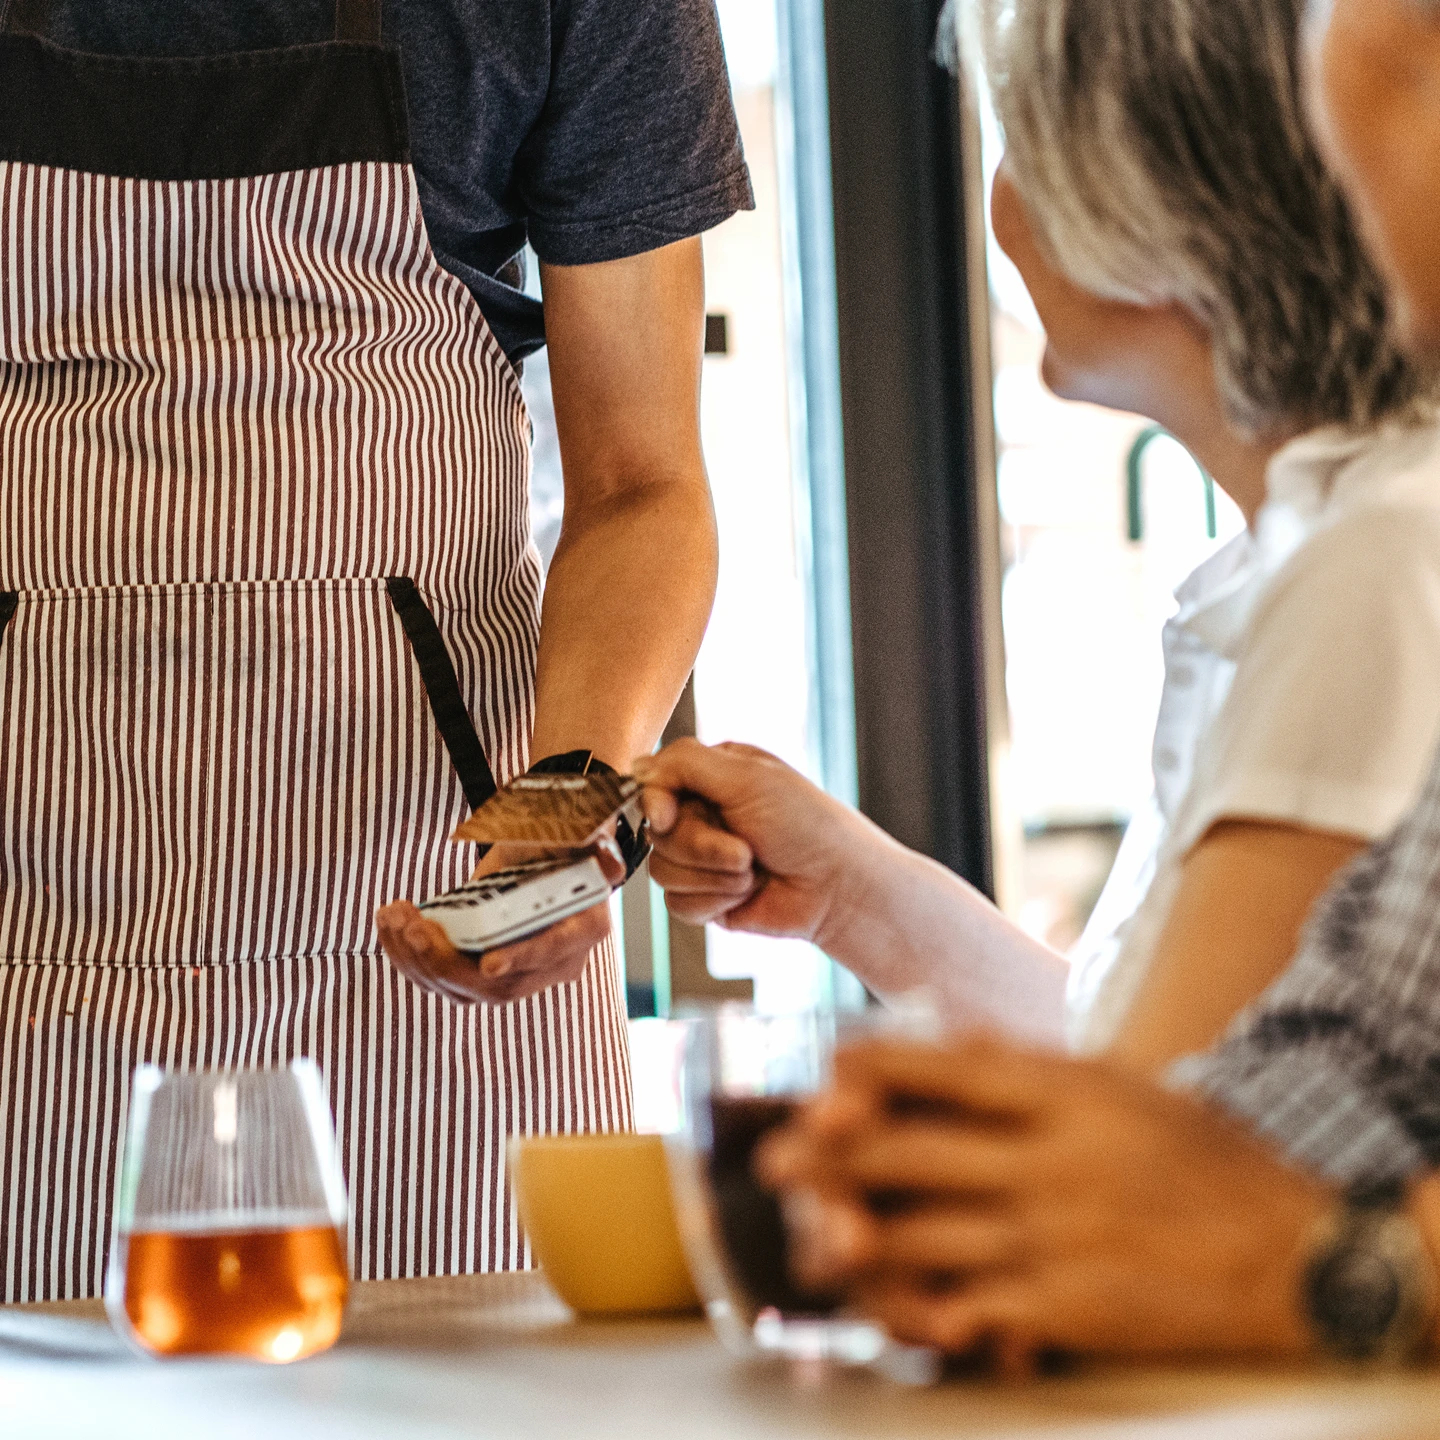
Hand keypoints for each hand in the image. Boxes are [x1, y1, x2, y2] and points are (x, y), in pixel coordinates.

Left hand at [376, 840, 624, 1005]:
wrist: (543, 845)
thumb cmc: (560, 836)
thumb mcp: (575, 829)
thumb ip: (586, 835)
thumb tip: (600, 844)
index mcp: (584, 927)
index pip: (554, 951)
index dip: (522, 958)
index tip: (488, 962)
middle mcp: (552, 962)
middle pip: (500, 985)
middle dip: (449, 961)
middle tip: (413, 927)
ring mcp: (514, 972)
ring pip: (462, 988)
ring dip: (418, 959)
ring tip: (394, 917)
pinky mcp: (479, 970)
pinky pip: (442, 979)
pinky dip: (409, 958)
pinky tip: (391, 925)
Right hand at [631, 739, 881, 946]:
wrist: (838, 890)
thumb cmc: (807, 825)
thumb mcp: (747, 777)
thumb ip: (685, 763)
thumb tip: (637, 767)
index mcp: (713, 776)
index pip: (655, 783)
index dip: (655, 802)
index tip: (667, 816)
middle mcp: (705, 814)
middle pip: (656, 832)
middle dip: (701, 846)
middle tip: (745, 850)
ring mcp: (705, 859)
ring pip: (663, 870)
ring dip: (711, 876)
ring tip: (752, 871)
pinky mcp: (708, 899)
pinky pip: (678, 905)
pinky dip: (714, 901)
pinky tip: (747, 895)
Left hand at [759, 1036, 1333, 1366]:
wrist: (1296, 1252)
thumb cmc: (1201, 1158)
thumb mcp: (1122, 1087)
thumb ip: (1030, 1066)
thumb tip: (937, 1035)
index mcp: (1066, 1093)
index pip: (946, 1067)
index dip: (872, 1068)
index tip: (822, 1070)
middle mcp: (1052, 1159)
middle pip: (913, 1152)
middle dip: (832, 1157)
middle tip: (772, 1162)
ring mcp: (1058, 1237)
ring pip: (924, 1237)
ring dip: (855, 1240)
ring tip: (811, 1240)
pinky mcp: (1069, 1308)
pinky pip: (970, 1309)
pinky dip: (921, 1311)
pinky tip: (886, 1310)